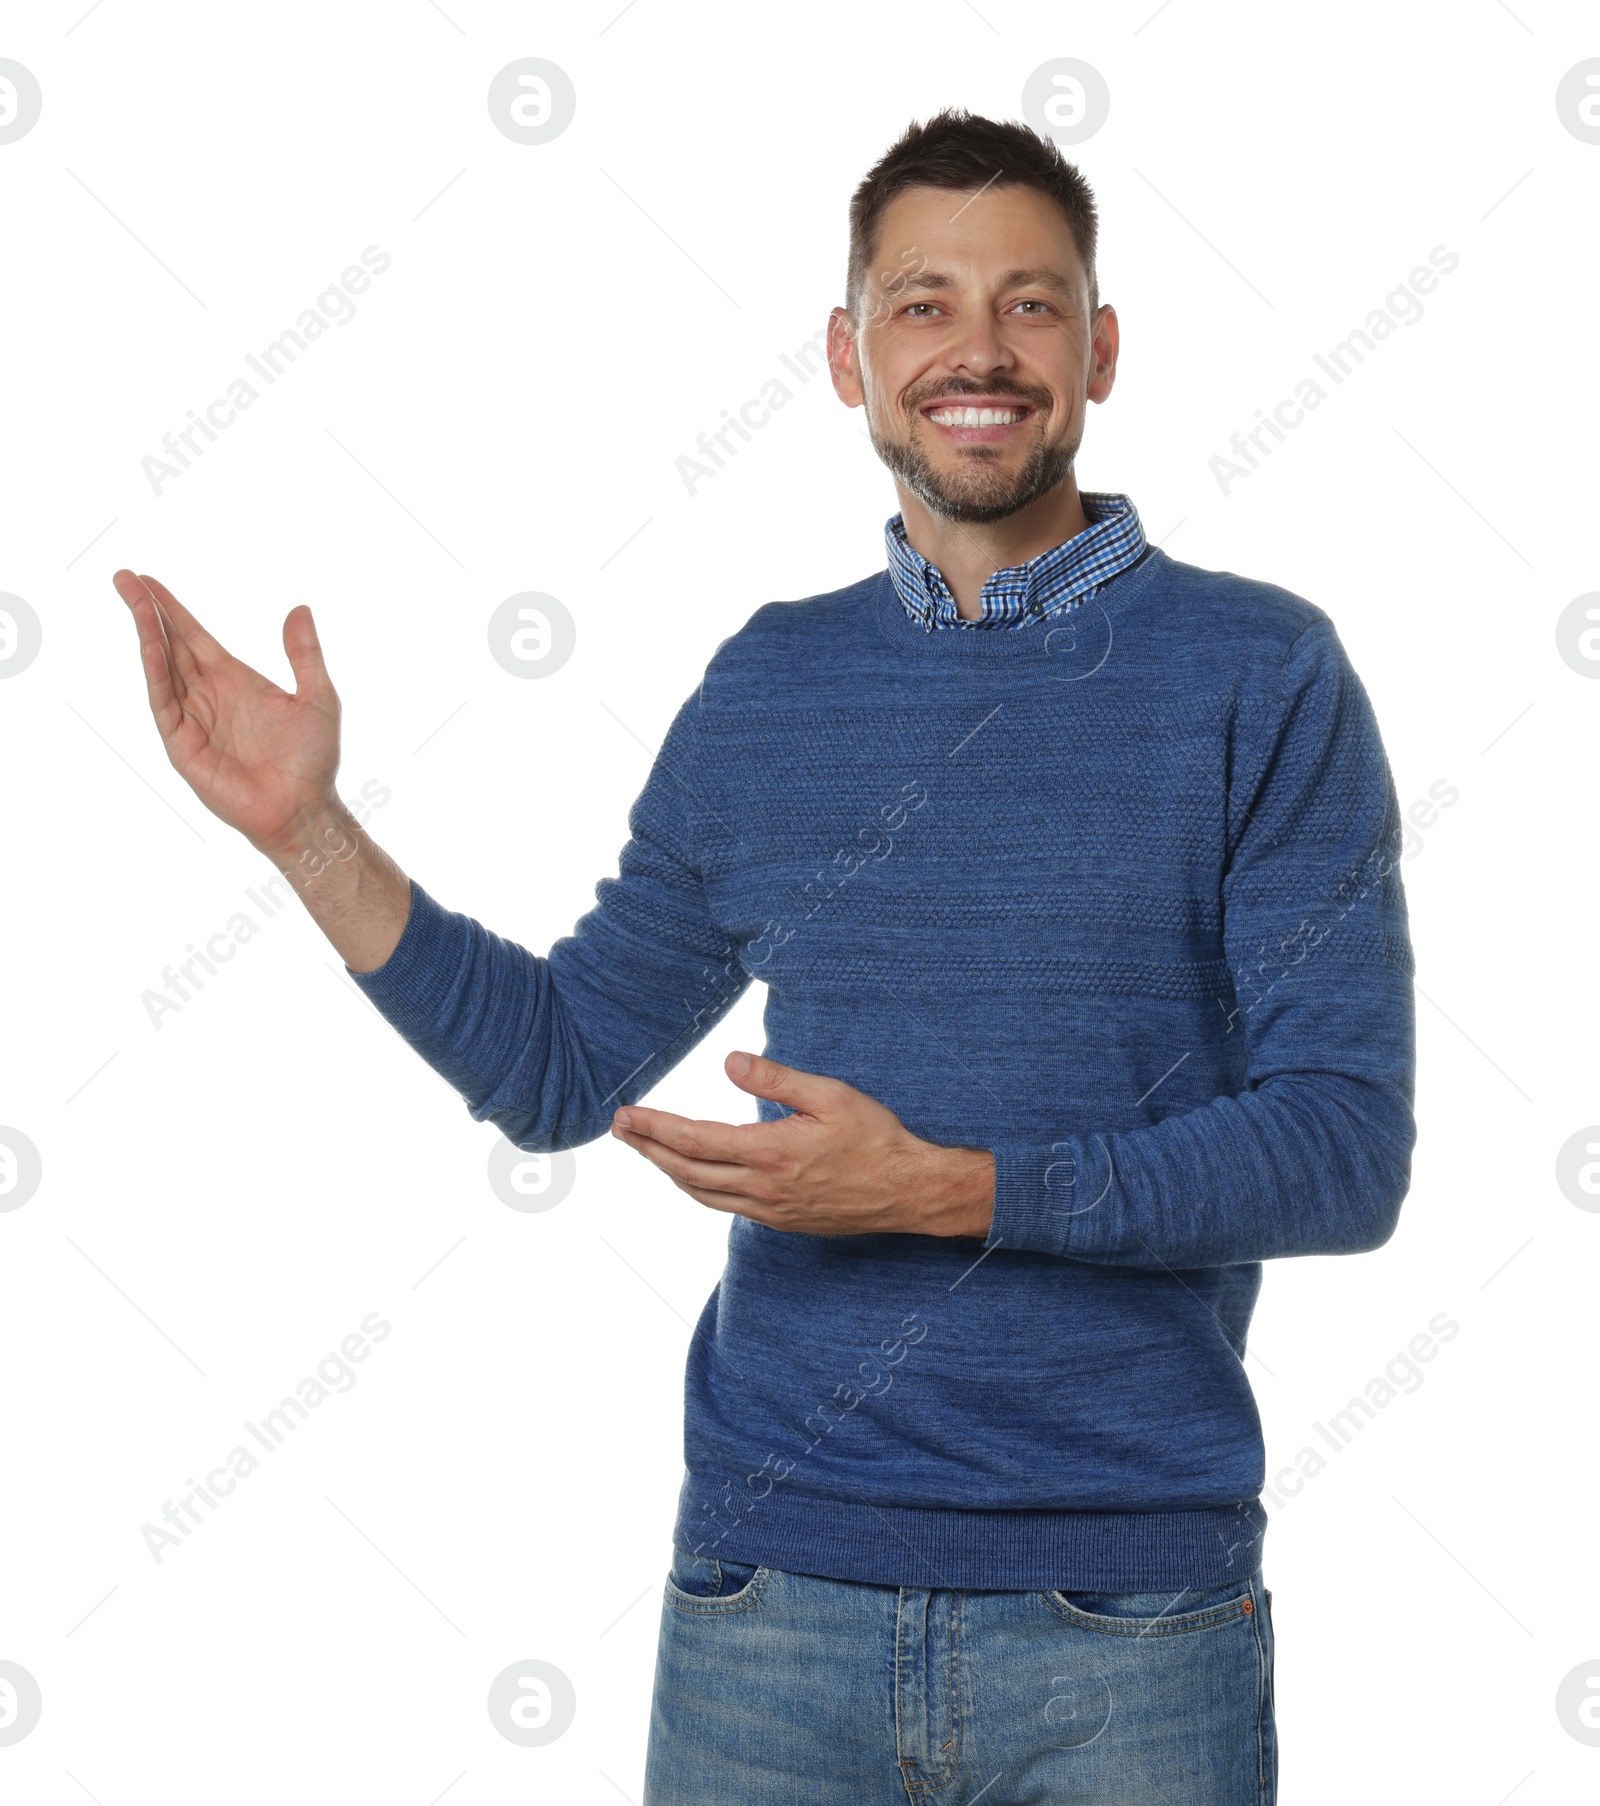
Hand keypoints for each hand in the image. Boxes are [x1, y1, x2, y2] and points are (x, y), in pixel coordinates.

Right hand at [112, 570, 342, 857]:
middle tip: (124, 577)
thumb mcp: (318, 697)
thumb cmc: (313, 760)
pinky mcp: (183, 746)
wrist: (304, 808)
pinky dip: (156, 674)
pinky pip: (164, 703)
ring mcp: (193, 719)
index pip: (194, 637)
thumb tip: (300, 608)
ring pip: (162, 668)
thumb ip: (304, 653)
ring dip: (147, 634)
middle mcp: (209, 695)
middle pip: (170, 645)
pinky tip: (151, 647)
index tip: (148, 581)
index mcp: (235, 681)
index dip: (172, 609)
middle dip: (148, 611)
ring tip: (134, 600)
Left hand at [611, 1051, 994, 1238]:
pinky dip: (697, 1188)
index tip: (626, 1114)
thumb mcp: (830, 1095)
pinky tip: (693, 1175)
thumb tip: (728, 1063)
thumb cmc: (876, 1138)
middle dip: (648, 1148)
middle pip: (687, 1170)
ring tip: (646, 1149)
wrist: (909, 1192)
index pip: (695, 1139)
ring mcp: (770, 1210)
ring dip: (668, 1169)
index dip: (655, 1127)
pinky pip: (724, 1206)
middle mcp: (763, 1188)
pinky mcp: (781, 1222)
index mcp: (771, 1153)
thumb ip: (776, 1079)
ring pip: (701, 1193)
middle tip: (621, 1129)